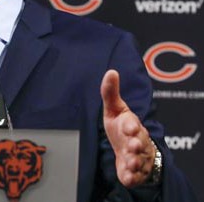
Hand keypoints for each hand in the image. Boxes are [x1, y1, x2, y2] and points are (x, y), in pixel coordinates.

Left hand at [101, 69, 155, 187]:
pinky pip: (134, 176)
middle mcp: (137, 141)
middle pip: (139, 143)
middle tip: (132, 145)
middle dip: (136, 144)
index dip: (131, 125)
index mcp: (131, 125)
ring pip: (138, 159)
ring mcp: (137, 157)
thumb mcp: (115, 110)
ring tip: (130, 161)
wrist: (131, 151)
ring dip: (135, 160)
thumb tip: (111, 71)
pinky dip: (131, 177)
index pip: (133, 124)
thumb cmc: (122, 127)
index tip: (128, 125)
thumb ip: (110, 93)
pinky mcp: (134, 172)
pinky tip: (127, 177)